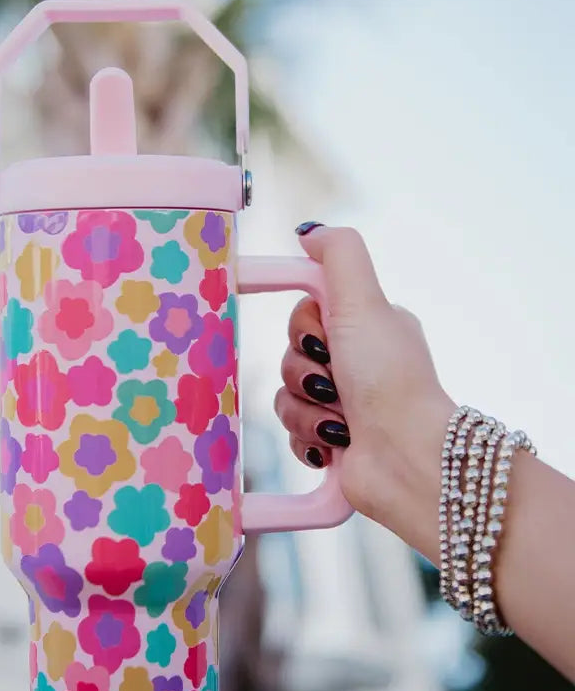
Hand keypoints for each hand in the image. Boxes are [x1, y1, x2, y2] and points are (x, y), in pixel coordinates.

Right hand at [274, 225, 454, 545]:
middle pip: (289, 354)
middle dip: (305, 373)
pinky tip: (334, 445)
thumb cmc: (389, 379)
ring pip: (285, 395)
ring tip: (341, 422)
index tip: (322, 340)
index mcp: (366, 327)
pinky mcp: (330, 442)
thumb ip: (339, 254)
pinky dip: (308, 439)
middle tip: (337, 384)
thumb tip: (308, 231)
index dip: (304, 328)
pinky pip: (290, 432)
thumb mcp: (365, 302)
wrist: (404, 459)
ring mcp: (342, 405)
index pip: (304, 313)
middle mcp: (356, 363)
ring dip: (307, 410)